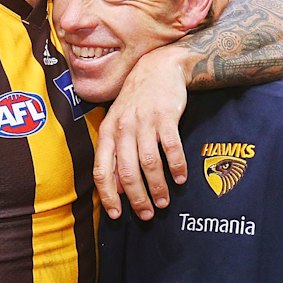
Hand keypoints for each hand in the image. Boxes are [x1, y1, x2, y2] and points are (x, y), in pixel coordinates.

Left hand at [94, 46, 187, 219]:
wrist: (158, 67)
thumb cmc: (136, 100)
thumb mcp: (118, 124)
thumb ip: (115, 154)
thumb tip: (116, 188)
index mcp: (108, 132)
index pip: (102, 171)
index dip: (108, 196)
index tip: (117, 215)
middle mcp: (123, 128)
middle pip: (126, 172)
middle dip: (136, 198)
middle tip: (147, 215)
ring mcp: (144, 122)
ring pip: (148, 164)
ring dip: (157, 187)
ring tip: (164, 202)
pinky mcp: (166, 116)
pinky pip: (171, 148)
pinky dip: (176, 167)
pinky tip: (180, 179)